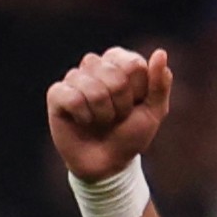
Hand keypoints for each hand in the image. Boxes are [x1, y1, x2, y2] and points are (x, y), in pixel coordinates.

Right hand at [45, 45, 176, 183]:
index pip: (133, 64)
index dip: (137, 91)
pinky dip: (83, 116)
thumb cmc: (131, 134)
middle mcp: (96, 65)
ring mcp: (75, 78)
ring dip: (102, 113)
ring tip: (101, 121)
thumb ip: (160, 83)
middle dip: (120, 104)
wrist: (107, 164)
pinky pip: (72, 98)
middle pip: (113, 74)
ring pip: (91, 86)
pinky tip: (83, 121)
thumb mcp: (154, 112)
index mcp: (120, 62)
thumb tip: (160, 53)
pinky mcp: (56, 94)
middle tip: (117, 116)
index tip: (135, 105)